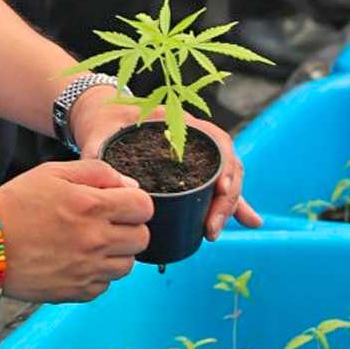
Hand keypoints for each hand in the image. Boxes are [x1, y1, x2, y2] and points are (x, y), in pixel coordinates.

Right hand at [0, 159, 151, 302]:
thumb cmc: (15, 203)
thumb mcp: (53, 172)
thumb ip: (97, 172)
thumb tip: (128, 185)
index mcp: (92, 205)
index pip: (144, 207)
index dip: (134, 202)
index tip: (119, 203)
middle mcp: (95, 240)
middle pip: (142, 238)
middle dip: (129, 227)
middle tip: (105, 223)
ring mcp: (87, 270)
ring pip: (128, 265)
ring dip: (116, 253)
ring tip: (89, 243)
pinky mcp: (77, 292)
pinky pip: (105, 285)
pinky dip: (97, 274)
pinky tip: (75, 261)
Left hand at [69, 89, 262, 241]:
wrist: (102, 115)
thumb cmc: (104, 122)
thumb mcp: (103, 135)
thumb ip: (105, 156)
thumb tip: (118, 186)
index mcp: (180, 122)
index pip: (217, 141)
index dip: (225, 166)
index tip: (221, 190)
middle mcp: (195, 137)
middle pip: (227, 165)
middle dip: (226, 199)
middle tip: (211, 228)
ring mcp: (195, 154)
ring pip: (225, 178)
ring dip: (229, 206)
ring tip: (213, 232)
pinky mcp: (191, 170)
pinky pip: (216, 186)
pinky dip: (229, 205)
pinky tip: (247, 223)